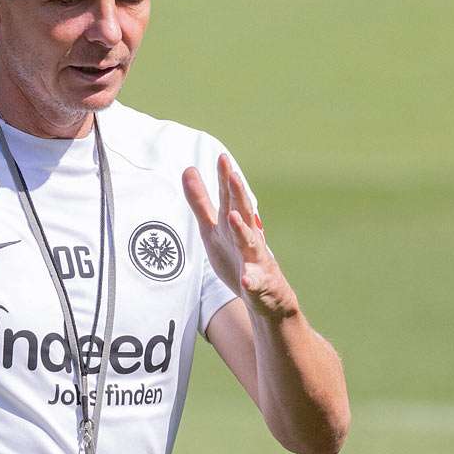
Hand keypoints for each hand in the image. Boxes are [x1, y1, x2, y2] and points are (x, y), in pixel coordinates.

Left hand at [182, 154, 294, 317]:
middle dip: (239, 194)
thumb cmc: (236, 257)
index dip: (226, 178)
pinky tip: (247, 279)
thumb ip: (200, 201)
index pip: (231, 198)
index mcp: (235, 225)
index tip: (222, 157)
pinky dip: (252, 280)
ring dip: (242, 230)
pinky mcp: (259, 283)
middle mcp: (248, 237)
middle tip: (233, 175)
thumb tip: (188, 169)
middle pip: (244, 212)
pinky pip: (255, 282)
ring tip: (233, 217)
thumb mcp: (213, 228)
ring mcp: (255, 260)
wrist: (265, 296)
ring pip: (250, 242)